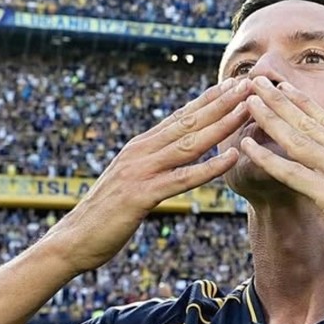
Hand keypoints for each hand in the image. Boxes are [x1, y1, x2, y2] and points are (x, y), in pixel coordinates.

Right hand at [41, 78, 251, 273]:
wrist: (74, 239)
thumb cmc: (105, 215)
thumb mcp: (131, 181)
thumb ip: (150, 166)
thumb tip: (170, 157)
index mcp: (140, 147)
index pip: (180, 117)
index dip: (208, 100)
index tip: (233, 85)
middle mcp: (141, 151)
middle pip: (188, 122)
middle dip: (221, 102)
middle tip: (250, 84)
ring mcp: (141, 170)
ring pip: (189, 143)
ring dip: (222, 125)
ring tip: (248, 110)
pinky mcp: (142, 194)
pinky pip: (183, 178)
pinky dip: (209, 167)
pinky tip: (232, 157)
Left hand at [238, 77, 323, 288]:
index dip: (303, 102)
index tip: (284, 86)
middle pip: (309, 121)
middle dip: (279, 98)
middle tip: (255, 79)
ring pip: (298, 139)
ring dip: (269, 117)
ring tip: (246, 100)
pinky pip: (293, 173)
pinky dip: (267, 158)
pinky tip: (246, 147)